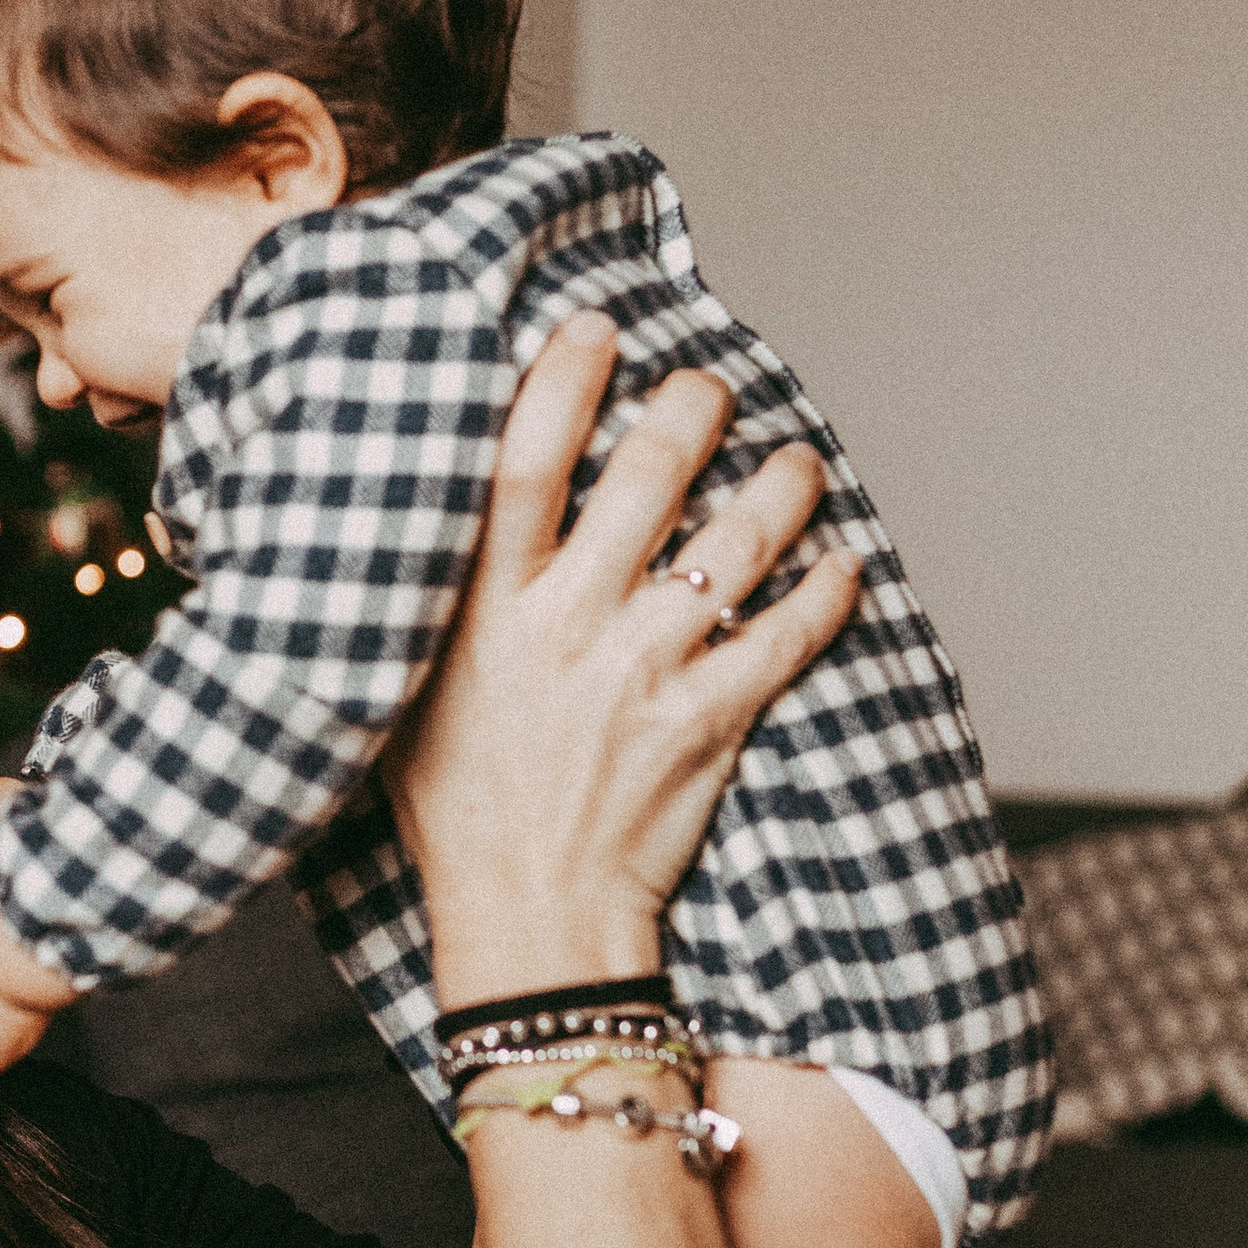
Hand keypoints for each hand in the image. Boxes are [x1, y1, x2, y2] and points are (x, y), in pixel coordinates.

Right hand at [388, 314, 861, 997]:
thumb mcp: (405, 689)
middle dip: (691, 406)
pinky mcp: (708, 724)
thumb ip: (429, 599)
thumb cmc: (456, 802)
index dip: (564, 379)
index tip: (595, 328)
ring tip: (795, 457)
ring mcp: (643, 674)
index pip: (524, 463)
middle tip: (709, 385)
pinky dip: (828, 592)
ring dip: (780, 483)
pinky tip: (842, 564)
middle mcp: (567, 628)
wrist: (528, 919)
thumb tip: (429, 507)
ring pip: (737, 542)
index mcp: (483, 611)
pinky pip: (788, 636)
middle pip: (646, 476)